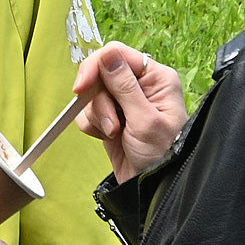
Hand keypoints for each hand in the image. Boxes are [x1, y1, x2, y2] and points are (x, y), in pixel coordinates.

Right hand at [73, 42, 187, 181]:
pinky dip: (92, 125)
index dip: (96, 66)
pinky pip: (89, 112)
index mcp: (155, 77)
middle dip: (99, 99)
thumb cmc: (162, 156)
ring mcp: (125, 103)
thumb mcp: (145, 120)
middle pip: (101, 73)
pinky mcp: (111, 118)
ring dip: (98, 115)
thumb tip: (107, 54)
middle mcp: (140, 85)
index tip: (82, 87)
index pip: (117, 54)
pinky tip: (107, 138)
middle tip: (109, 123)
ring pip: (93, 94)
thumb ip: (124, 86)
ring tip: (115, 134)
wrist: (154, 190)